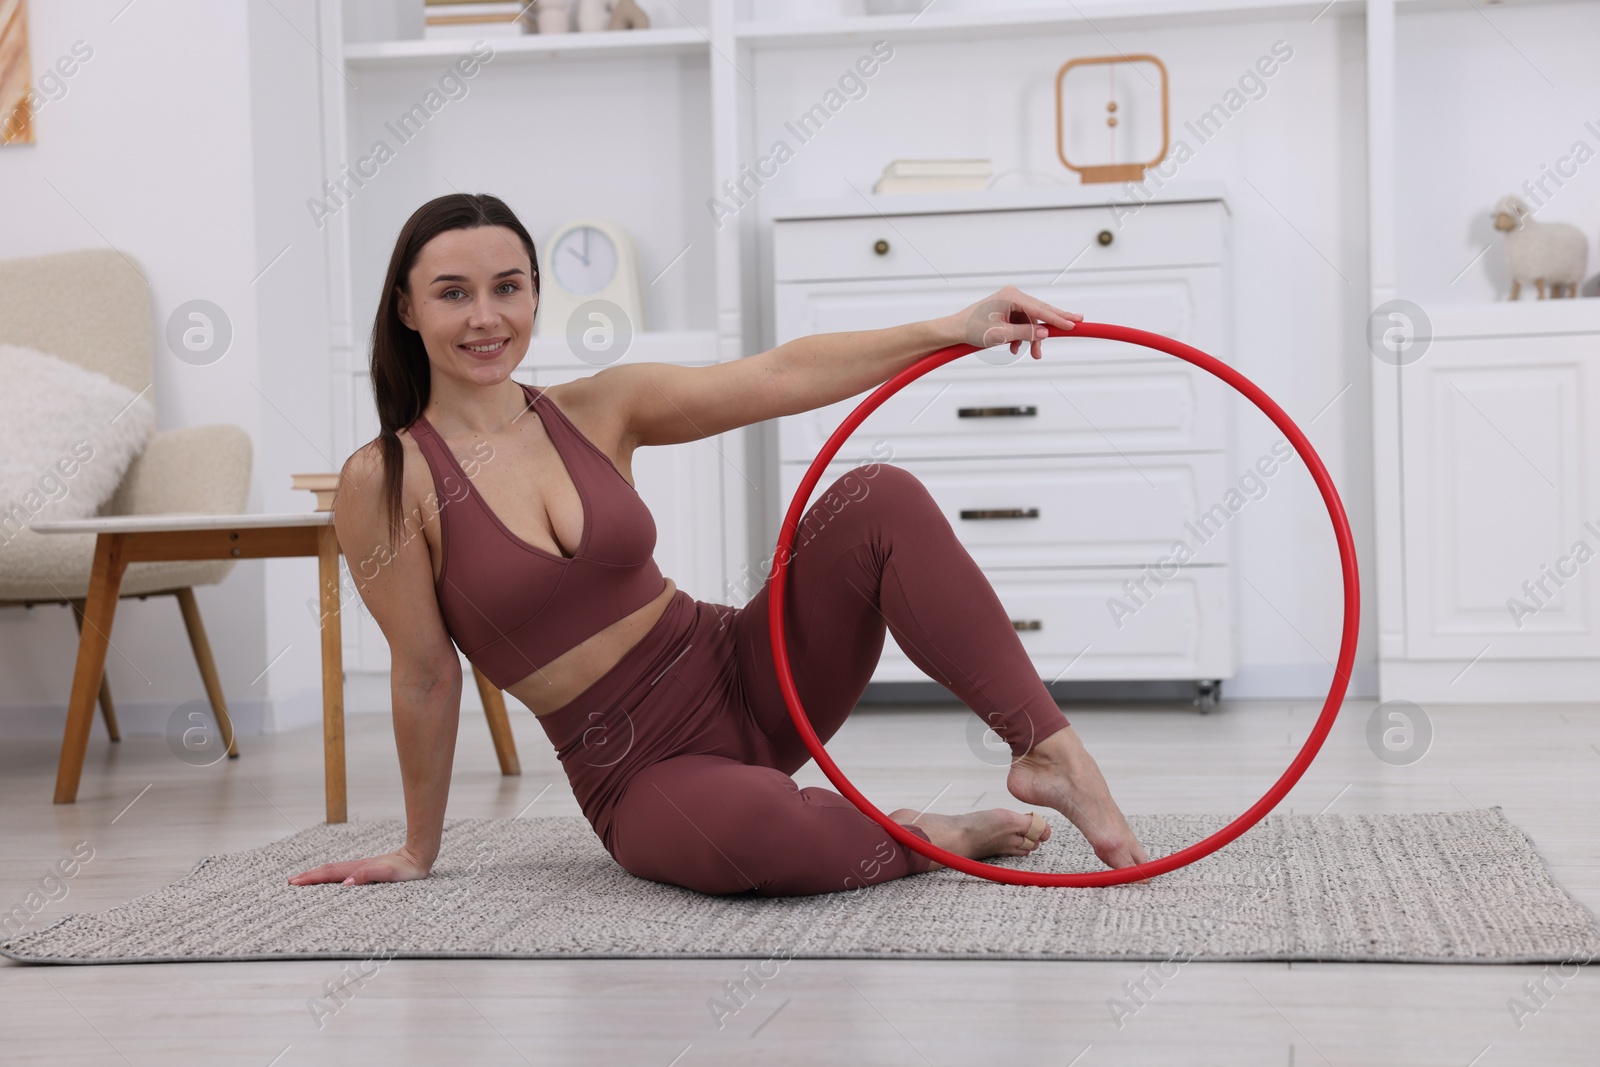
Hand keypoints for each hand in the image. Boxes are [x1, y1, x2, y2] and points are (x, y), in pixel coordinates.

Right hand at [288, 848, 431, 886]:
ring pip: (335, 871)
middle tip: (291, 882)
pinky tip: (331, 879)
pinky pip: (344, 873)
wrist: (419, 857)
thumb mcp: (387, 874)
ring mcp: (361, 868)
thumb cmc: (405, 869)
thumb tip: (345, 884)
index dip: (312, 878)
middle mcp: (357, 868)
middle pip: (328, 871)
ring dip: (318, 875)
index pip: (329, 874)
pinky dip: (331, 875)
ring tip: (304, 879)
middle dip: (309, 876)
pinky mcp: (367, 870)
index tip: (295, 882)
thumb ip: (366, 876)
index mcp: (358, 869)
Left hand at [947, 285, 1082, 359]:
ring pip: (1031, 321)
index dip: (1058, 318)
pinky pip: (1021, 323)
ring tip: (1033, 354)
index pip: (1040, 308)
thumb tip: (1044, 332)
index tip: (1073, 324)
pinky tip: (1014, 348)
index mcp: (1011, 296)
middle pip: (1040, 311)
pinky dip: (1021, 336)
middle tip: (1077, 324)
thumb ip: (1025, 333)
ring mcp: (1009, 303)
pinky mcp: (1006, 311)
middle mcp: (1012, 296)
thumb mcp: (1002, 335)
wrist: (955, 331)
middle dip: (1052, 326)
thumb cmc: (972, 329)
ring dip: (1032, 338)